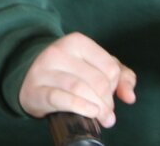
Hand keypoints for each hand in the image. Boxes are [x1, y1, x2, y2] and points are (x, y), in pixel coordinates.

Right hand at [17, 32, 135, 127]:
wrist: (29, 78)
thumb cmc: (68, 72)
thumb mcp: (94, 67)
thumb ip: (120, 76)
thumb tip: (129, 96)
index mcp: (77, 42)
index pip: (110, 67)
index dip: (115, 85)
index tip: (109, 94)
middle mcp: (59, 51)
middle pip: (97, 81)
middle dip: (107, 102)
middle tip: (107, 113)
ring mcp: (45, 69)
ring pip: (80, 89)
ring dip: (97, 108)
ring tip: (102, 117)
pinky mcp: (36, 89)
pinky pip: (61, 98)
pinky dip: (80, 107)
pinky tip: (89, 113)